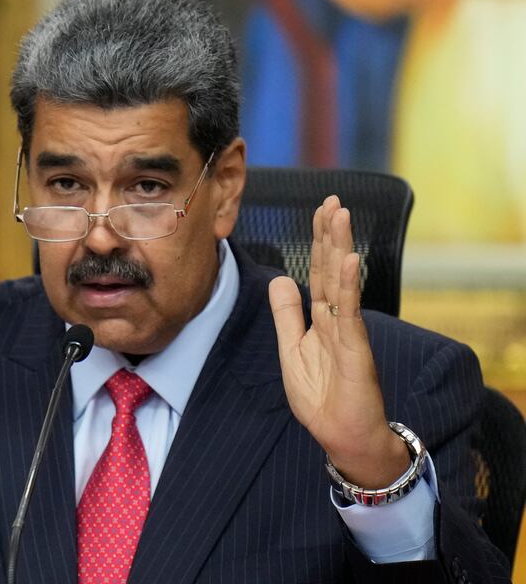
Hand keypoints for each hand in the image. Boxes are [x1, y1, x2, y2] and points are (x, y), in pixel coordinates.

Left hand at [269, 195, 408, 487]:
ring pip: (342, 283)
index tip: (319, 209)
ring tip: (341, 215)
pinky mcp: (355, 349)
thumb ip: (287, 314)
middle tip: (331, 199)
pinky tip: (349, 260)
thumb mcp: (293, 349)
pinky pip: (349, 312)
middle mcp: (338, 320)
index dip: (319, 241)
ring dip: (341, 248)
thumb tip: (281, 278)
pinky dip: (349, 285)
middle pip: (333, 269)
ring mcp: (348, 332)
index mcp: (321, 319)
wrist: (344, 436)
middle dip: (331, 234)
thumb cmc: (322, 398)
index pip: (320, 272)